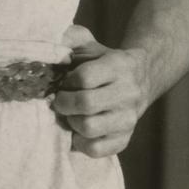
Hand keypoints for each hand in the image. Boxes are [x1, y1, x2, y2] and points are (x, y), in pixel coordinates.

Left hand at [52, 24, 149, 156]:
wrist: (140, 78)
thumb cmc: (103, 61)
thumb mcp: (89, 44)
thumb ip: (69, 38)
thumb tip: (48, 43)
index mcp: (118, 66)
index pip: (84, 77)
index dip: (67, 81)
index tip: (63, 82)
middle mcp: (128, 93)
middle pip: (85, 104)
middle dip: (63, 103)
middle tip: (59, 101)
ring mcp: (128, 118)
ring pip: (89, 128)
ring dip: (71, 122)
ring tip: (69, 115)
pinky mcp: (125, 139)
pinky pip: (97, 149)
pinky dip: (80, 142)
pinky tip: (77, 131)